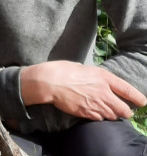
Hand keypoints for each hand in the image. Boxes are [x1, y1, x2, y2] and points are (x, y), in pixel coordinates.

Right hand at [20, 61, 146, 120]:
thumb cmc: (62, 70)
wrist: (49, 82)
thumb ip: (92, 76)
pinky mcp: (86, 113)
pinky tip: (94, 112)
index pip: (126, 89)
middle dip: (125, 111)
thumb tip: (94, 80)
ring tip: (106, 110)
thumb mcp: (81, 67)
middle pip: (123, 109)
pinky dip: (99, 117)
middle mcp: (103, 92)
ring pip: (112, 116)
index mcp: (103, 77)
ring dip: (111, 114)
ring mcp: (96, 104)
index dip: (136, 97)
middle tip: (122, 110)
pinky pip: (99, 119)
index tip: (142, 102)